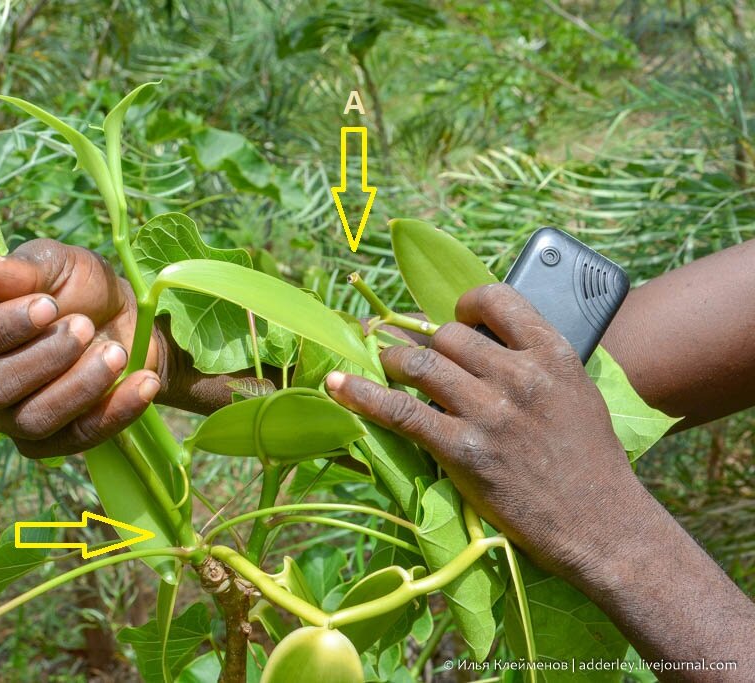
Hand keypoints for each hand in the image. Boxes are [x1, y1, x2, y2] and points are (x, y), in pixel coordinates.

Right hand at [0, 239, 164, 457]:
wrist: (132, 323)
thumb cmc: (82, 289)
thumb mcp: (58, 266)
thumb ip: (20, 270)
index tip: (47, 306)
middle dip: (46, 356)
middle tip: (85, 326)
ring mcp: (11, 419)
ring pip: (32, 419)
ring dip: (79, 386)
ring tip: (116, 352)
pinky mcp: (52, 443)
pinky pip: (75, 439)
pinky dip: (113, 412)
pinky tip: (142, 384)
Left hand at [325, 283, 654, 577]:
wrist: (602, 527)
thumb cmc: (591, 463)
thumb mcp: (576, 394)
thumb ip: (535, 364)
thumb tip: (484, 344)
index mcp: (553, 355)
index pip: (496, 299)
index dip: (465, 304)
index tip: (455, 318)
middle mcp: (519, 376)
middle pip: (448, 336)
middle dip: (422, 341)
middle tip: (403, 350)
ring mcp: (490, 412)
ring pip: (419, 364)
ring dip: (392, 361)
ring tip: (380, 363)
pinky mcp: (463, 450)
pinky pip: (400, 411)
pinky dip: (362, 394)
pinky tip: (337, 385)